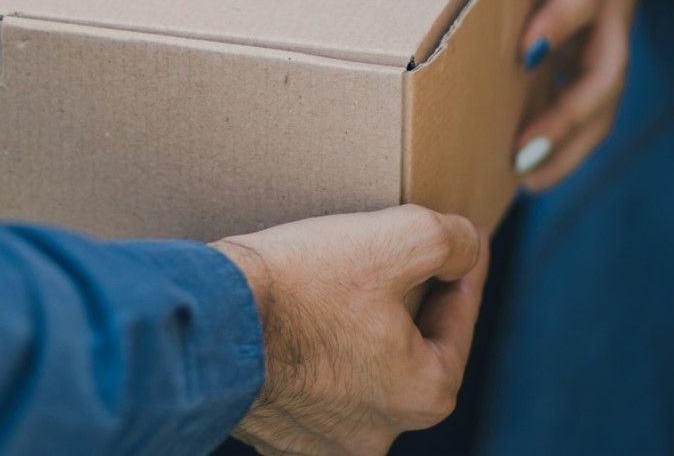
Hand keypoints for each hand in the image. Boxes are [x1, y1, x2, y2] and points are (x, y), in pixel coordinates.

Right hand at [215, 205, 488, 455]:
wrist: (207, 320)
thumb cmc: (299, 284)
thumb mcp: (396, 238)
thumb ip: (451, 240)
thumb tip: (466, 246)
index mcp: (423, 393)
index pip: (459, 320)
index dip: (461, 270)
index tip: (460, 240)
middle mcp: (379, 433)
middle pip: (409, 351)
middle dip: (406, 304)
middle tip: (392, 258)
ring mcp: (323, 443)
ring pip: (358, 372)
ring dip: (355, 333)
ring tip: (336, 286)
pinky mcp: (276, 436)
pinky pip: (309, 390)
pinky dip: (310, 359)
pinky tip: (295, 324)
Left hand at [485, 0, 643, 189]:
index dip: (565, 17)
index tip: (527, 47)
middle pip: (605, 66)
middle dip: (569, 112)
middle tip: (523, 150)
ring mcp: (606, 26)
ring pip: (601, 96)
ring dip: (569, 140)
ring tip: (523, 178)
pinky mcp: (592, 43)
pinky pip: (586, 98)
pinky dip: (566, 136)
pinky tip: (523, 170)